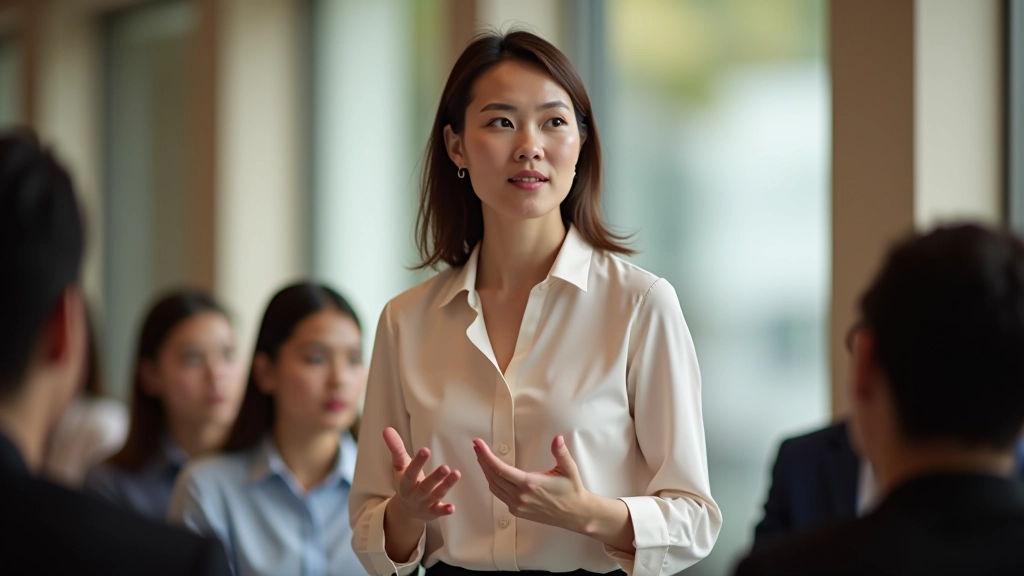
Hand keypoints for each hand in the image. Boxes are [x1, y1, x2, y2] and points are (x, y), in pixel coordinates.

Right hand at [383, 427, 460, 521]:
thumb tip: (387, 429)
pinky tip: (453, 507)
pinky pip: (439, 512)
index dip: (418, 462)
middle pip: (424, 487)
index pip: (411, 473)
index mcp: (405, 483)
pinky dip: (445, 510)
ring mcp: (424, 505)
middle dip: (435, 478)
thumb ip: (396, 448)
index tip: (426, 450)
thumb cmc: (406, 482)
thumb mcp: (400, 466)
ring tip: (456, 474)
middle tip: (445, 467)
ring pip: (435, 495)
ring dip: (446, 486)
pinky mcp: (433, 513)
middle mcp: (414, 495)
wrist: (406, 510)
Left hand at [473, 435, 592, 531]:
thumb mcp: (569, 469)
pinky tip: (492, 474)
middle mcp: (520, 496)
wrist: (575, 514)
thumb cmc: (572, 491)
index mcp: (530, 484)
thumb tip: (557, 439)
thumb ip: (561, 453)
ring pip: (493, 486)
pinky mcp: (517, 511)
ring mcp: (517, 505)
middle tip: (476, 446)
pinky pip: (499, 495)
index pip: (500, 468)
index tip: (478, 444)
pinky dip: (493, 483)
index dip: (486, 455)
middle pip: (492, 476)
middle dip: (482, 460)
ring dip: (485, 471)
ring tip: (481, 457)